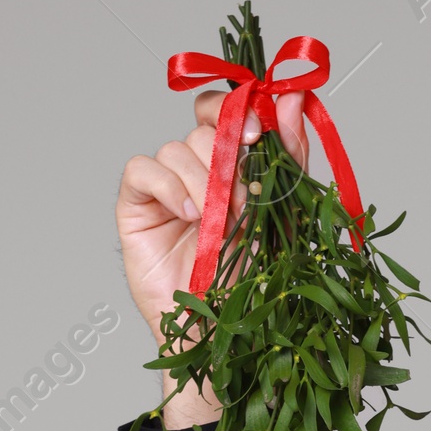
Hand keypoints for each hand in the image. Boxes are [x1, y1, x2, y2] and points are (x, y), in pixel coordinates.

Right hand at [115, 89, 309, 430]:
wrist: (222, 333)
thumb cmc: (251, 281)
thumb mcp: (282, 214)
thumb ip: (288, 157)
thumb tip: (294, 97)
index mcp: (230, 166)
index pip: (223, 110)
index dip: (237, 109)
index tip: (259, 132)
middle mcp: (195, 171)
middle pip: (202, 130)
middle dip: (228, 159)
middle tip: (244, 198)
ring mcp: (165, 188)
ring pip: (175, 148)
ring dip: (204, 182)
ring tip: (220, 223)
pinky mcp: (135, 207)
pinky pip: (142, 169)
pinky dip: (168, 186)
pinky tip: (191, 217)